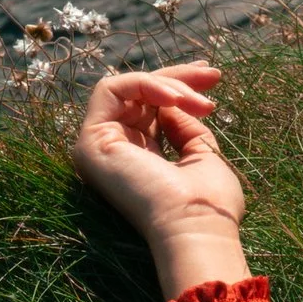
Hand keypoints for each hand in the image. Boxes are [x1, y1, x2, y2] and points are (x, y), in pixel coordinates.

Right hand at [69, 62, 251, 294]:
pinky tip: (176, 99)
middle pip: (139, 95)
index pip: (152, 109)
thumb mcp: (202, 155)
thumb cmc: (208, 204)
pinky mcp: (90, 141)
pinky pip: (111, 90)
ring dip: (169, 85)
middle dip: (177, 77)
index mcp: (142, 159)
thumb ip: (185, 126)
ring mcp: (99, 147)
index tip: (212, 77)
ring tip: (199, 101)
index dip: (179, 87)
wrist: (194, 228)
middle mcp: (116, 152)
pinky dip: (147, 85)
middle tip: (211, 72)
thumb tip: (175, 103)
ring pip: (126, 88)